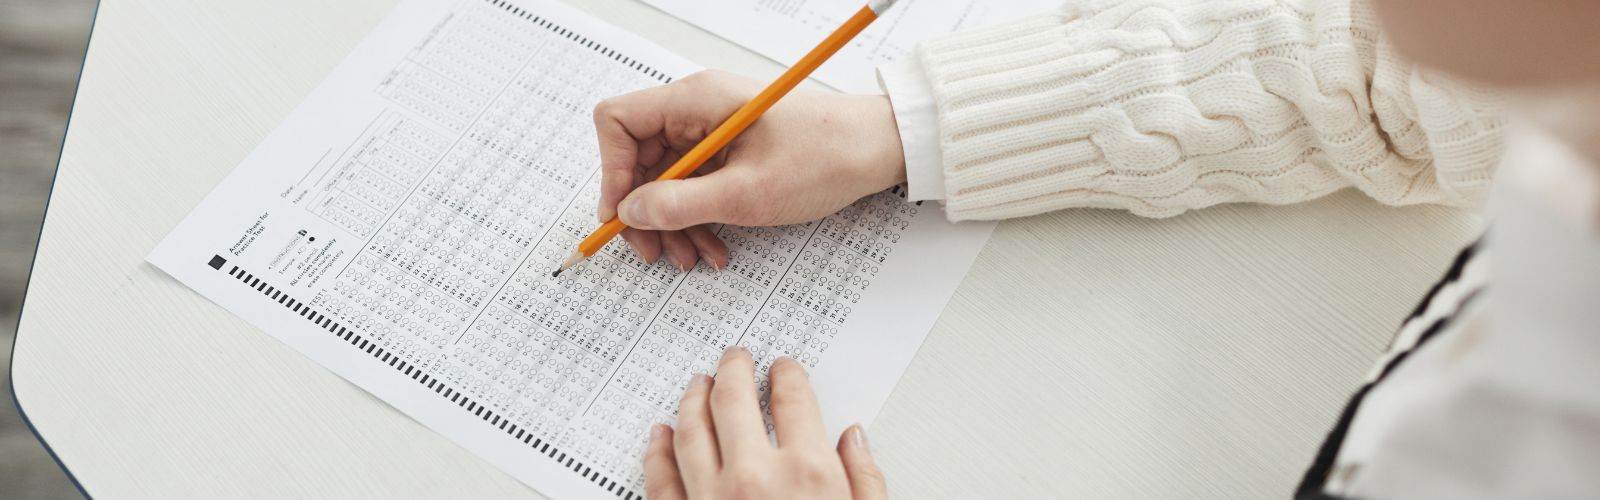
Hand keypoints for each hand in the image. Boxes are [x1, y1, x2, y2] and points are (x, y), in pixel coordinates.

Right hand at [593, 70, 906, 270]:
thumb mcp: (748, 193)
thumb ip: (682, 204)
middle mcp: (697, 109)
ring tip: (691, 258)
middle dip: (644, 210)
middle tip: (653, 252)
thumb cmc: (825, 157)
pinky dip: (698, 219)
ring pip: (666, 180)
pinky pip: (695, 186)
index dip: (612, 170)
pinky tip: (714, 248)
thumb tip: (631, 213)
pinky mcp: (729, 152)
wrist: (876, 151)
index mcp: (695, 100)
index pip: (618, 121)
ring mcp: (712, 131)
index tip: (623, 216)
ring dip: (672, 223)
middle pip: (638, 157)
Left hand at [644, 348, 886, 498]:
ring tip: (697, 384)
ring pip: (690, 432)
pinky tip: (659, 436)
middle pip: (733, 401)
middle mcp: (754, 480)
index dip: (787, 375)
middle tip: (734, 357)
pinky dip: (657, 453)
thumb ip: (865, 481)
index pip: (793, 400)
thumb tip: (855, 442)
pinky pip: (661, 480)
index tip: (784, 370)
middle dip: (733, 370)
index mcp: (808, 473)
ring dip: (692, 400)